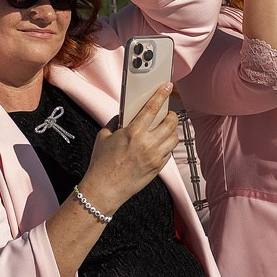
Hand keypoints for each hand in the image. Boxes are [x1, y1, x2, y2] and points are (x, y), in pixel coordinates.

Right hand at [79, 84, 176, 212]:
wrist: (104, 189)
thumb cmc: (101, 163)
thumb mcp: (103, 136)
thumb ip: (115, 122)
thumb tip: (125, 115)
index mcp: (133, 133)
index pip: (153, 108)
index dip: (162, 95)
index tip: (167, 87)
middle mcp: (147, 144)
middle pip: (170, 123)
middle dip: (171, 115)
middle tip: (167, 114)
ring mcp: (155, 157)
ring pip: (174, 138)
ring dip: (172, 130)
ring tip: (165, 129)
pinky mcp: (158, 168)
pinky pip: (169, 152)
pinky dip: (167, 145)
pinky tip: (160, 144)